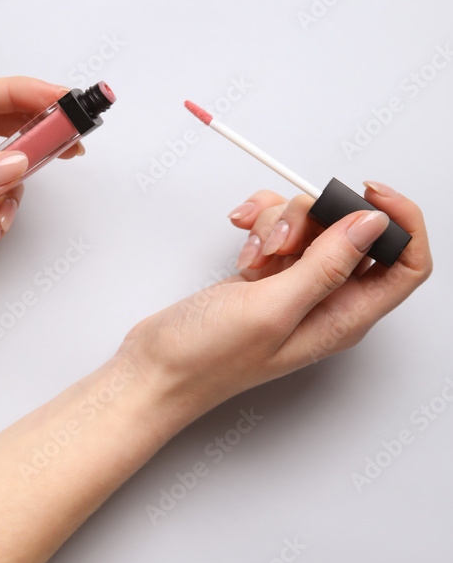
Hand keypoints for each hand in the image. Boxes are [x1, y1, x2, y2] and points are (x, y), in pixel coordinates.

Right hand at [122, 182, 431, 426]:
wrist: (156, 369)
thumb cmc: (208, 359)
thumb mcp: (272, 309)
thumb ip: (327, 265)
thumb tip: (373, 224)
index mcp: (345, 317)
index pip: (406, 264)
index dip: (399, 222)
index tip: (367, 193)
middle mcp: (328, 302)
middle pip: (353, 232)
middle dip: (318, 218)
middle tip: (283, 237)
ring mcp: (296, 286)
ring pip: (312, 224)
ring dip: (281, 222)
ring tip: (253, 251)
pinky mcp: (268, 275)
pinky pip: (279, 229)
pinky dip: (261, 224)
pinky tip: (241, 239)